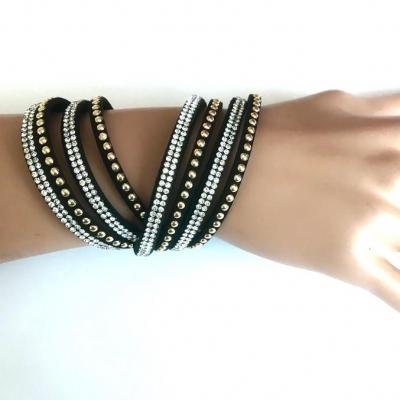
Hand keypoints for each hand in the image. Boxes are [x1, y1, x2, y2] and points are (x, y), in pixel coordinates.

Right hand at [219, 90, 399, 309]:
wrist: (224, 171)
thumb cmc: (273, 133)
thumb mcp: (333, 103)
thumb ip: (380, 109)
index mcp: (389, 142)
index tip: (398, 188)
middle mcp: (388, 184)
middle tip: (378, 214)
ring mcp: (368, 226)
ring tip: (388, 248)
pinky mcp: (343, 261)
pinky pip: (391, 289)